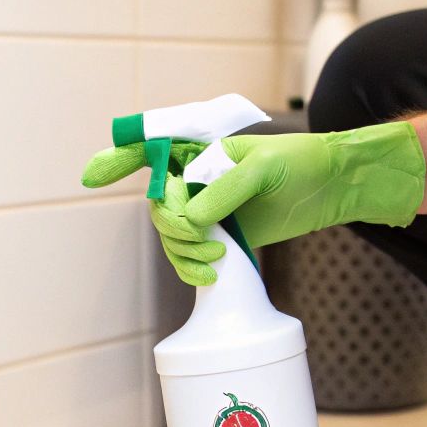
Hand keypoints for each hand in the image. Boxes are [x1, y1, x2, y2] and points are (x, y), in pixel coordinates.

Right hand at [81, 122, 425, 285]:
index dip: (117, 161)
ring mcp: (209, 209)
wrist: (335, 186)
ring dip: (185, 253)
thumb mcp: (265, 168)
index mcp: (202, 152)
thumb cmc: (303, 163)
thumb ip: (226, 190)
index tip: (91, 175)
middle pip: (159, 208)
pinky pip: (190, 255)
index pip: (151, 153)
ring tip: (216, 261)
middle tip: (205, 240)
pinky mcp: (222, 236)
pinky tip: (211, 274)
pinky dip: (193, 268)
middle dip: (174, 228)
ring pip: (172, 237)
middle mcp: (198, 180)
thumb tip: (193, 220)